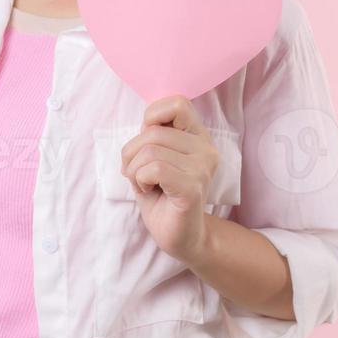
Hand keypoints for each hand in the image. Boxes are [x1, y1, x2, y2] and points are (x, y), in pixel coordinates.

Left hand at [120, 95, 220, 263]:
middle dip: (131, 153)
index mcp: (198, 137)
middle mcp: (206, 149)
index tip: (146, 143)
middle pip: (152, 132)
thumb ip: (152, 135)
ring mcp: (202, 168)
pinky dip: (140, 180)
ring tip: (146, 184)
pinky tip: (150, 191)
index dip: (151, 118)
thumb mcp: (152, 157)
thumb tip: (146, 123)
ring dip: (135, 170)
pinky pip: (154, 169)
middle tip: (137, 173)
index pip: (177, 103)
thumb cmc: (160, 193)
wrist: (175, 234)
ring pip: (149, 150)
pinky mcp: (193, 188)